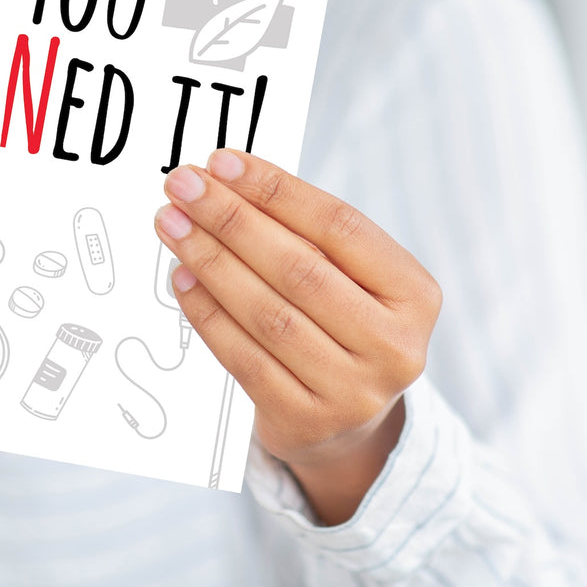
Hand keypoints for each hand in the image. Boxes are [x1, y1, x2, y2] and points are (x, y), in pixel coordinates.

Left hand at [155, 150, 441, 523]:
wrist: (349, 423)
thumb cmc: (341, 324)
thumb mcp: (350, 278)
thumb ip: (303, 233)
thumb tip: (225, 181)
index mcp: (414, 294)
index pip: (339, 226)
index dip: (276, 190)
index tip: (223, 163)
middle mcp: (392, 346)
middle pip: (299, 268)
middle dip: (231, 219)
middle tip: (184, 186)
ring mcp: (351, 392)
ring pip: (266, 313)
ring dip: (210, 260)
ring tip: (173, 224)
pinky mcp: (304, 421)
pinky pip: (243, 357)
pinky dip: (206, 313)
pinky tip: (182, 278)